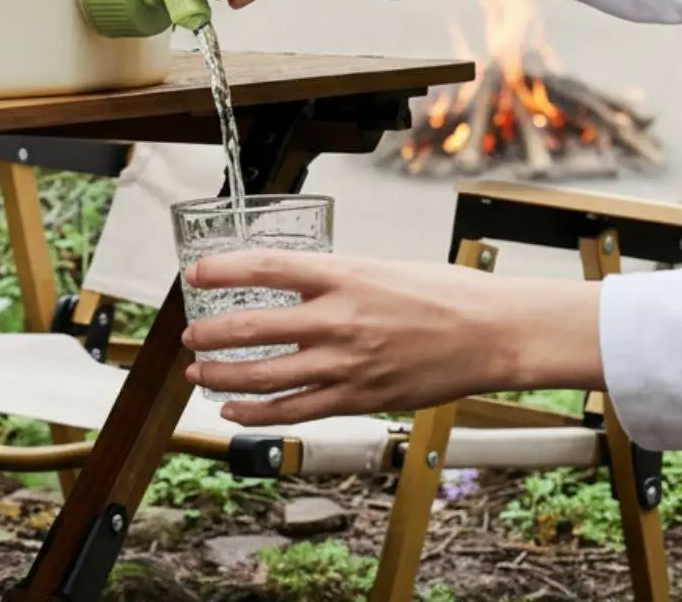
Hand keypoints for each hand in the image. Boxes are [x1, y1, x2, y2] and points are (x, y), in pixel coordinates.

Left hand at [181, 250, 601, 425]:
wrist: (491, 333)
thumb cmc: (443, 293)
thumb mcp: (379, 268)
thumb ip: (333, 279)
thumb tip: (292, 285)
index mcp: (344, 275)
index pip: (266, 267)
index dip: (224, 269)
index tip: (196, 272)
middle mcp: (339, 319)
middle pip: (255, 326)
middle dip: (213, 334)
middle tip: (191, 337)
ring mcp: (348, 363)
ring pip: (268, 376)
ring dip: (225, 378)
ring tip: (199, 377)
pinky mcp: (360, 397)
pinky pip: (297, 410)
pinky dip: (260, 414)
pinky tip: (236, 412)